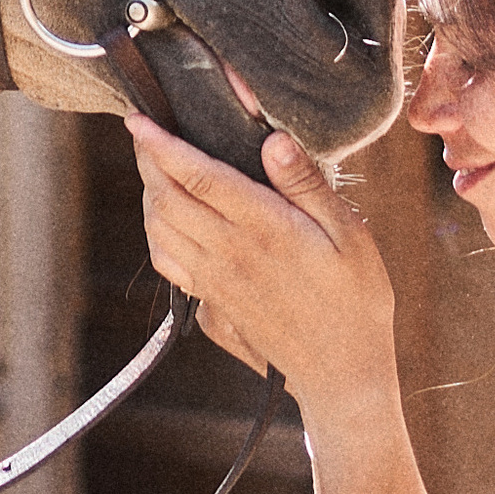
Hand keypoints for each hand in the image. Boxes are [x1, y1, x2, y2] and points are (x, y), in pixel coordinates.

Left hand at [125, 112, 397, 421]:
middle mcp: (229, 254)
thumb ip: (307, 185)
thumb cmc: (355, 298)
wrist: (341, 374)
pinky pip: (167, 262)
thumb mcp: (349, 234)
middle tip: (143, 132)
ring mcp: (215, 281)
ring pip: (159, 229)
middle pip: (167, 198)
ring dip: (148, 193)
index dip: (163, 145)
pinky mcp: (212, 302)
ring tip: (153, 166)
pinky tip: (166, 218)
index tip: (138, 119)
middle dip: (148, 160)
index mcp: (264, 229)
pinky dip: (154, 232)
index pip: (199, 177)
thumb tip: (272, 139)